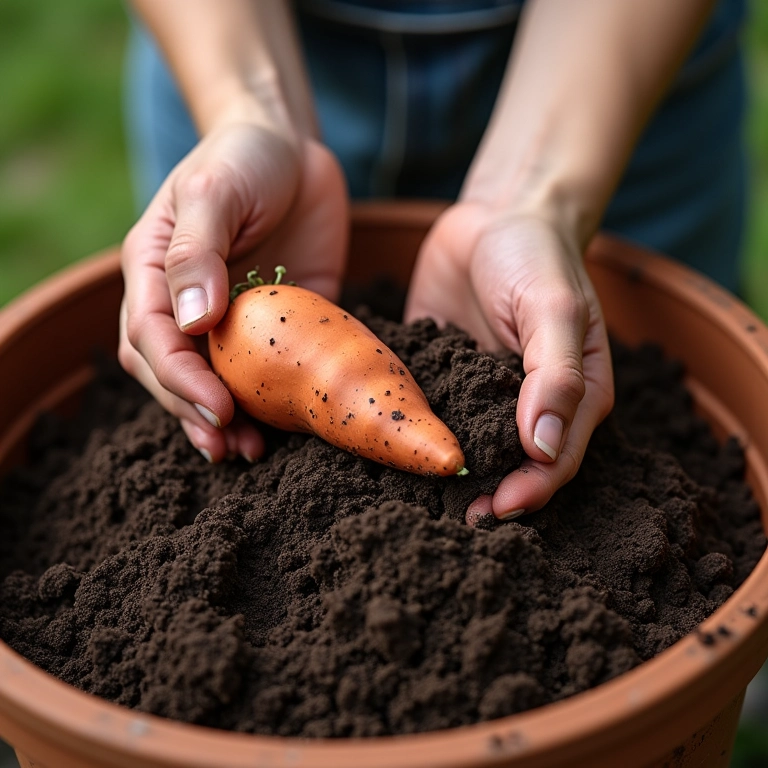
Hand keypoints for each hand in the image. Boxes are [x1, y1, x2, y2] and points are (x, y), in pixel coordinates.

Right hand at [119, 121, 348, 461]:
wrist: (292, 149)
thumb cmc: (243, 157)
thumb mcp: (215, 189)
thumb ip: (197, 252)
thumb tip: (193, 323)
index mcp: (153, 273)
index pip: (150, 340)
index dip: (179, 380)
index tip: (218, 407)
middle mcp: (183, 304)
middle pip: (171, 373)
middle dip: (195, 413)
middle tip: (230, 445)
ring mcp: (228, 319)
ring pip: (214, 382)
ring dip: (226, 422)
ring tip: (251, 452)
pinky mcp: (272, 325)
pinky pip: (265, 371)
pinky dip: (268, 404)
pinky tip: (283, 428)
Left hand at [405, 202, 613, 519]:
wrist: (494, 216)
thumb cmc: (537, 256)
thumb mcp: (553, 307)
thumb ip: (554, 374)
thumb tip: (544, 448)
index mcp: (570, 395)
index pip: (553, 461)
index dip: (528, 492)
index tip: (493, 510)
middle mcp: (525, 405)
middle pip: (510, 467)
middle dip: (484, 496)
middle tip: (447, 519)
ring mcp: (480, 394)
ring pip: (467, 449)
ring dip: (445, 476)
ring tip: (413, 501)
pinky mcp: (443, 377)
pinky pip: (429, 413)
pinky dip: (413, 434)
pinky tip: (386, 451)